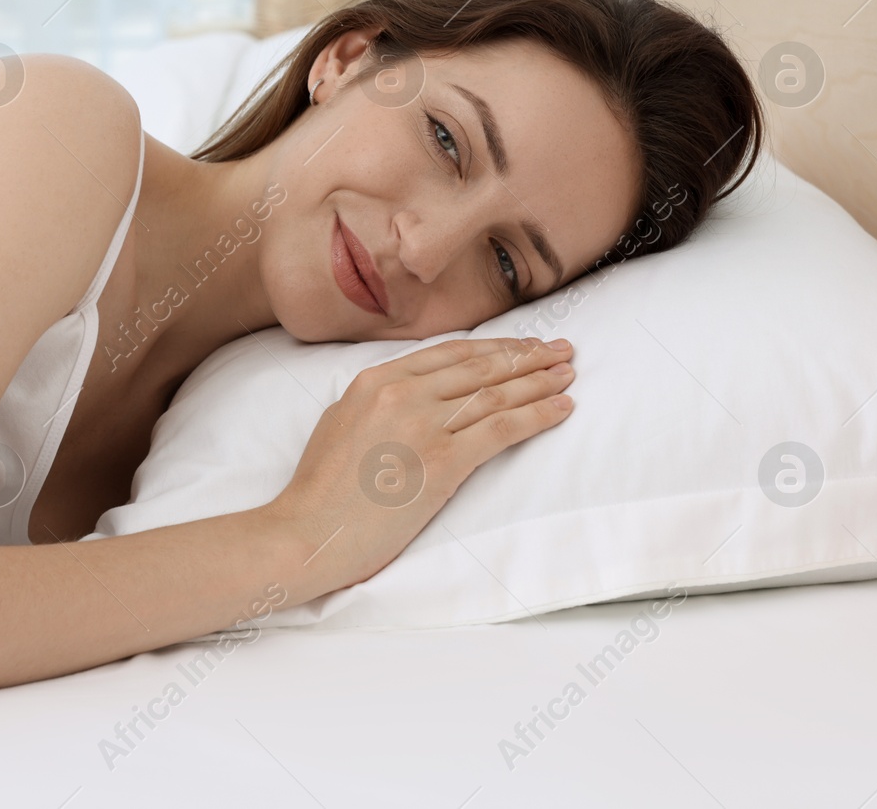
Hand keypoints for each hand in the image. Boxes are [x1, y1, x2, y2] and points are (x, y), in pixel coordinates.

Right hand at [260, 337, 575, 602]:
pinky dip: (538, 416)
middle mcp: (403, 393)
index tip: (522, 345)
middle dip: (527, 356)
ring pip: (497, 393)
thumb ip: (378, 401)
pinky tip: (560, 409)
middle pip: (481, 367)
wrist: (309, 532)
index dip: (494, 347)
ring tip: (568, 375)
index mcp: (376, 379)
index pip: (451, 352)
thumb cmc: (319, 489)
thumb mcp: (341, 421)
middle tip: (562, 351)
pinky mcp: (443, 460)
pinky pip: (502, 428)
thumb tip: (412, 394)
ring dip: (539, 382)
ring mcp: (424, 424)